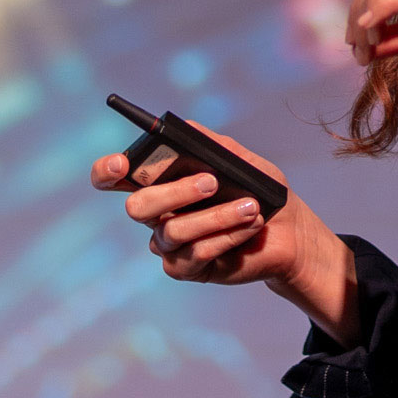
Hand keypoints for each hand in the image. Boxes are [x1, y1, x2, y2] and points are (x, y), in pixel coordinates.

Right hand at [90, 123, 360, 337]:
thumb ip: (212, 145)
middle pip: (137, 207)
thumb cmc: (260, 191)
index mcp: (160, 181)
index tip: (121, 164)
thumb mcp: (242, 161)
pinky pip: (194, 254)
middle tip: (212, 182)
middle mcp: (157, 213)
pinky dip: (226, 237)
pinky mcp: (186, 268)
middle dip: (174, 193)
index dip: (107, 171)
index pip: (114, 177)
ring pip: (171, 232)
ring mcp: (169, 244)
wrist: (290, 231)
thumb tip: (184, 129)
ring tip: (252, 206)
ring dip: (216, 217)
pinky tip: (250, 226)